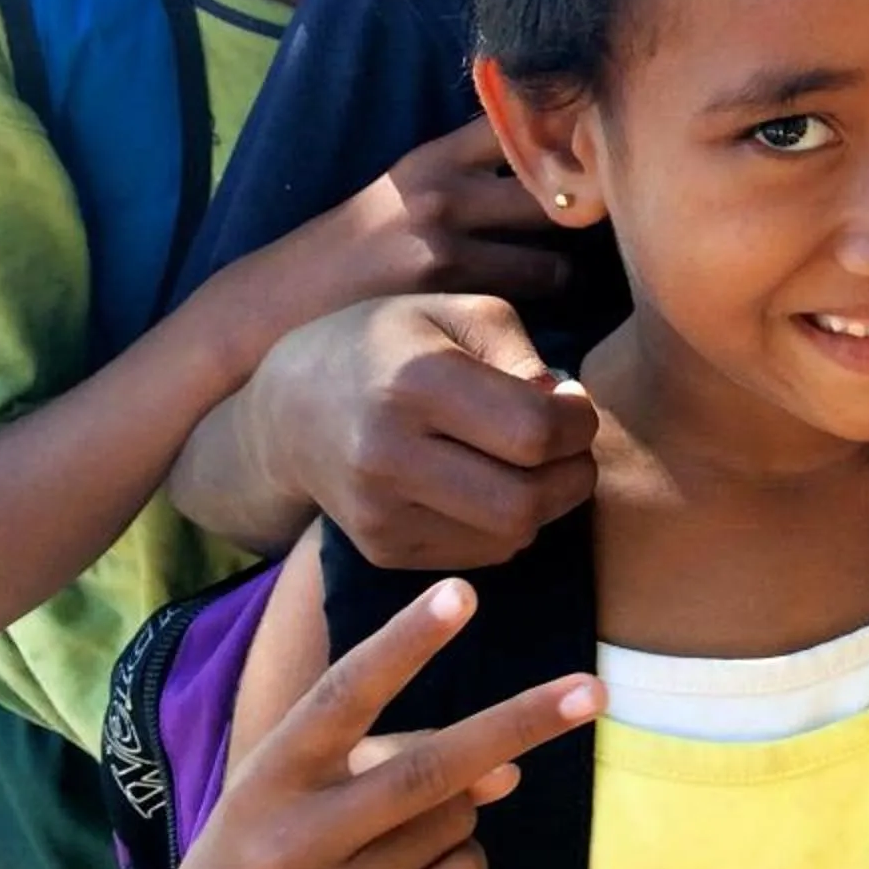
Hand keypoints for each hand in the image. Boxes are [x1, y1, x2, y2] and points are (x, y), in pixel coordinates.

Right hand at [125, 578, 596, 868]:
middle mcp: (289, 841)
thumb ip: (396, 757)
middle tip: (593, 690)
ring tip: (395, 839)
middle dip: (518, 725)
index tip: (462, 594)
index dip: (405, 644)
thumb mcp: (307, 785)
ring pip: (456, 826)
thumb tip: (508, 772)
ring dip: (462, 813)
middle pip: (429, 773)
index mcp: (270, 776)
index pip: (342, 697)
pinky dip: (462, 867)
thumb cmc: (275, 843)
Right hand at [252, 295, 598, 571]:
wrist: (289, 408)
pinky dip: (507, 525)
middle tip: (569, 446)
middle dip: (573, 476)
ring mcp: (379, 512)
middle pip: (525, 502)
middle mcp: (388, 455)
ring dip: (546, 505)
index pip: (534, 431)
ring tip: (534, 463)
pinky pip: (481, 554)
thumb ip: (520, 351)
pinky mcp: (382, 549)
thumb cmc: (392, 345)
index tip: (573, 402)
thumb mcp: (456, 313)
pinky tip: (493, 485)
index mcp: (414, 382)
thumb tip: (565, 408)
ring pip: (510, 537)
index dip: (579, 422)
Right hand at [287, 115, 575, 309]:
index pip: (526, 127)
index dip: (571, 145)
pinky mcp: (444, 303)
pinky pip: (524, 312)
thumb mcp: (402, 193)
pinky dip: (536, 322)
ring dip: (565, 282)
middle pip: (559, 197)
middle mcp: (442, 195)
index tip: (599, 163)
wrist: (271, 310)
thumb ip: (470, 175)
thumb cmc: (352, 255)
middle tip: (599, 243)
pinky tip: (525, 326)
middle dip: (586, 222)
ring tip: (559, 294)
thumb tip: (559, 162)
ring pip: (554, 265)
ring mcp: (444, 249)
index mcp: (432, 159)